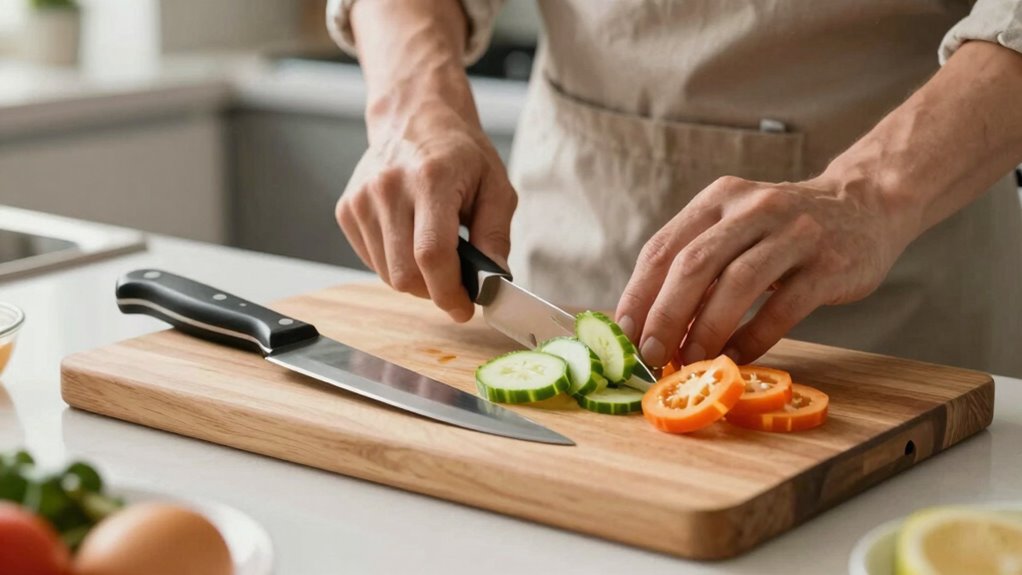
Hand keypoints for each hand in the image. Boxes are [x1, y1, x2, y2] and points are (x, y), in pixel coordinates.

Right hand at [335, 102, 516, 321]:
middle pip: (404, 274)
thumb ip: (496, 235)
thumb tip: (493, 281)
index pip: (432, 255)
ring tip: (434, 252)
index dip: (448, 292)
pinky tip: (410, 239)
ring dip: (415, 279)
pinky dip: (394, 264)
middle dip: (433, 291)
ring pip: (386, 274)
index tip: (464, 308)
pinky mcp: (347, 209)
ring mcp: (361, 199)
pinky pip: (372, 260)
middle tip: (454, 283)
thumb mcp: (496, 186)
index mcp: (430, 179)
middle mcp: (388, 188)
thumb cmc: (459, 153)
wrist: (414, 117)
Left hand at [615, 175, 914, 366]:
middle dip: (665, 316)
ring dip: (706, 330)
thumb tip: (648, 324)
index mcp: (718, 198)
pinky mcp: (828, 265)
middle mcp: (753, 209)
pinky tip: (737, 357)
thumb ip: (697, 264)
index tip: (623, 334)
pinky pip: (782, 309)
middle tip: (652, 356)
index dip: (638, 295)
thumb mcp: (736, 227)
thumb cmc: (782, 230)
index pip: (662, 248)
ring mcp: (794, 234)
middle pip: (694, 265)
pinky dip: (753, 338)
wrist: (865, 207)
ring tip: (691, 362)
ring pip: (736, 284)